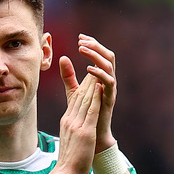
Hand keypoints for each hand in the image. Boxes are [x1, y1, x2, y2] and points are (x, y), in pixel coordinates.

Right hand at [55, 68, 101, 173]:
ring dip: (92, 83)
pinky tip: (100, 88)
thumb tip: (73, 122)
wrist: (65, 173)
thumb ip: (72, 128)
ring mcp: (77, 125)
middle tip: (94, 63)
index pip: (75, 99)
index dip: (82, 85)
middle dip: (87, 79)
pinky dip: (96, 98)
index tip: (89, 74)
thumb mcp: (69, 139)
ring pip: (85, 100)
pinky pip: (91, 111)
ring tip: (98, 70)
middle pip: (80, 95)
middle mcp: (70, 120)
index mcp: (67, 121)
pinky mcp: (85, 132)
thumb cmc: (69, 160)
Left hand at [60, 34, 116, 151]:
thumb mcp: (74, 91)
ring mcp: (110, 90)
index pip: (100, 54)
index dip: (92, 43)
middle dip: (96, 46)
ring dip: (96, 56)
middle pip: (108, 55)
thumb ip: (69, 76)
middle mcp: (108, 81)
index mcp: (101, 77)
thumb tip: (63, 57)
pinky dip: (100, 74)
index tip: (80, 37)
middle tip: (81, 42)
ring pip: (110, 66)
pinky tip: (88, 69)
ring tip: (82, 50)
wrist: (93, 136)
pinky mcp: (109, 99)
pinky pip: (109, 82)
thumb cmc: (86, 115)